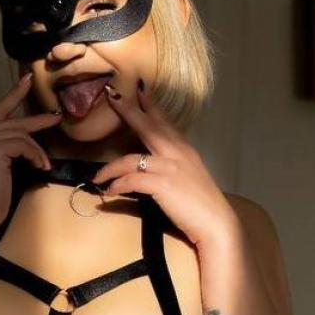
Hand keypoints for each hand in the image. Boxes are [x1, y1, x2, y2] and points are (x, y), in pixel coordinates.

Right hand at [0, 74, 60, 239]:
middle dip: (37, 119)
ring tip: (44, 164)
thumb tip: (25, 136)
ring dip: (37, 150)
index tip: (27, 82)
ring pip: (20, 134)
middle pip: (12, 120)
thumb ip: (2, 148)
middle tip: (56, 115)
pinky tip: (41, 167)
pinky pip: (23, 145)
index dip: (14, 96)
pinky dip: (36, 155)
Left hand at [91, 81, 239, 250]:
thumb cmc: (202, 207)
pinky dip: (117, 185)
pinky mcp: (163, 185)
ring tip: (97, 177)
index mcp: (184, 150)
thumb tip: (152, 170)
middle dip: (128, 110)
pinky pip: (131, 180)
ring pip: (131, 159)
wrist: (217, 224)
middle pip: (148, 126)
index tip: (139, 90)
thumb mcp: (189, 178)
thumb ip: (172, 168)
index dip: (150, 105)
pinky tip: (109, 192)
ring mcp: (170, 167)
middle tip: (111, 95)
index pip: (164, 122)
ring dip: (110, 168)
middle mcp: (177, 153)